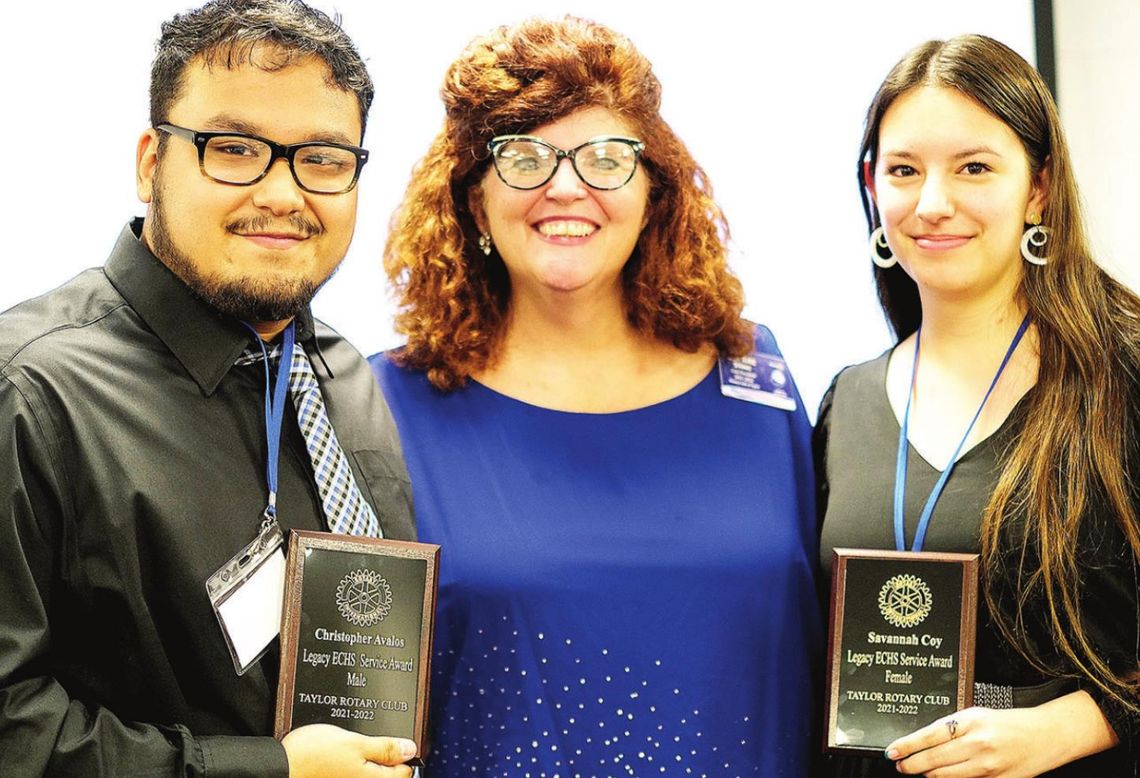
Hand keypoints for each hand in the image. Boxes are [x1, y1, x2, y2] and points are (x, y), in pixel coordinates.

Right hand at [282, 723, 416, 776]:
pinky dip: (349, 767)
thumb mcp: (355, 742)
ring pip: (367, 774)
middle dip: (382, 757)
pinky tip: (337, 758)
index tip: (391, 740)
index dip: (401, 751)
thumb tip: (410, 749)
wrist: (280, 768)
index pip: (405, 770)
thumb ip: (385, 747)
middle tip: (365, 743)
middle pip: (387, 775)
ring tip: (347, 749)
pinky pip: (352, 775)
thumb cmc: (312, 757)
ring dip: (363, 762)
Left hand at [884, 692, 1117, 776]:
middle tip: (900, 765)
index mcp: (970, 721)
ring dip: (929, 775)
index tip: (892, 751)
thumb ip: (952, 728)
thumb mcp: (977, 715)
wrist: (1048, 734)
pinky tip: (944, 777)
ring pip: (947, 776)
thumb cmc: (1010, 722)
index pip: (929, 735)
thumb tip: (923, 741)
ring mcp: (989, 766)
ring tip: (919, 770)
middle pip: (934, 759)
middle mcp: (978, 743)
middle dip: (912, 765)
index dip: (907, 746)